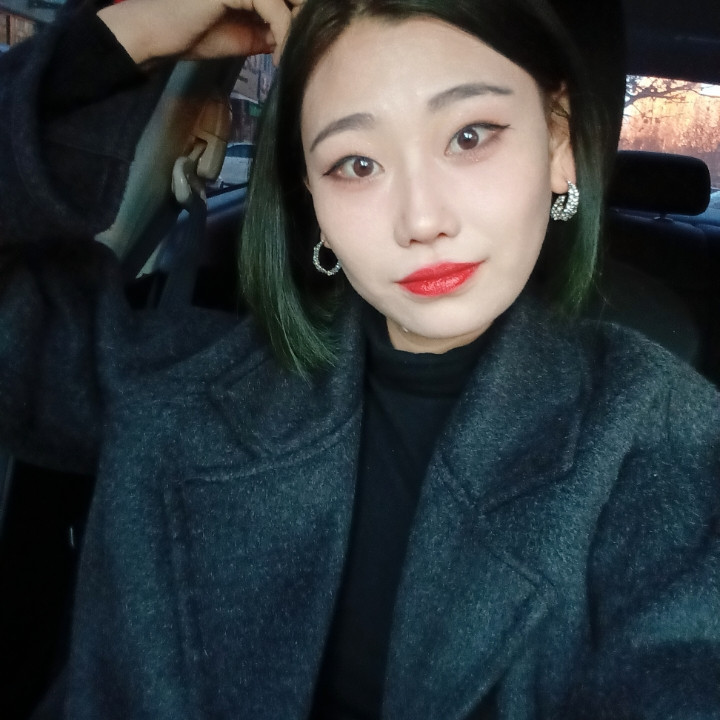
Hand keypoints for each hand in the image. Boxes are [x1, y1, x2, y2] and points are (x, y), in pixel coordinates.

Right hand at [97, 0, 304, 65]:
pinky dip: (284, 35)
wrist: (159, 35)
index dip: (306, 17)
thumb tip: (299, 37)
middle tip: (306, 51)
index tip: (307, 47)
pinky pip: (276, 9)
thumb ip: (272, 31)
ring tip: (289, 57)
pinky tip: (278, 59)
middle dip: (308, 21)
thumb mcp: (247, 37)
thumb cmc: (196, 34)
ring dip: (298, 30)